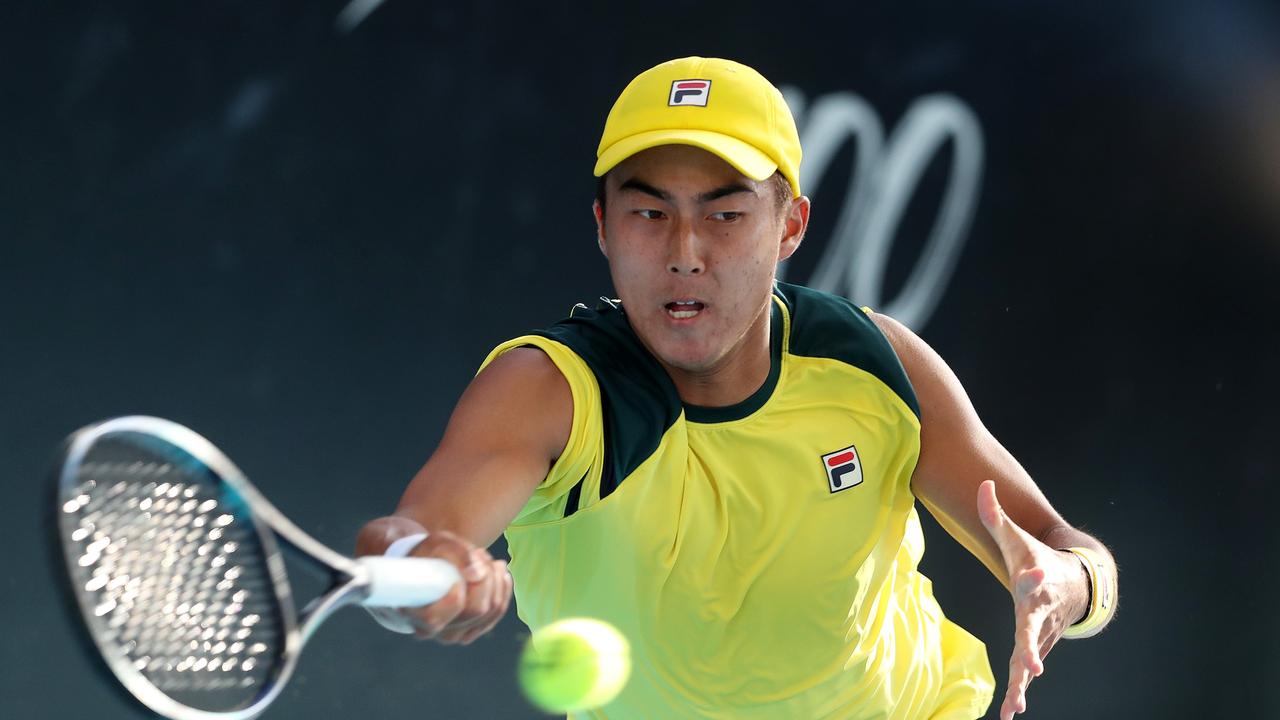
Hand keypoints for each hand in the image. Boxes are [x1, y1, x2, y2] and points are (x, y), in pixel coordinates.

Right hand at [356, 517, 512, 644]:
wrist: (421, 566)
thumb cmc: (425, 554)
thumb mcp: (436, 542)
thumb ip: (456, 552)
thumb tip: (478, 574)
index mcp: (410, 612)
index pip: (435, 619)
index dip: (453, 599)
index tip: (457, 577)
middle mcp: (429, 630)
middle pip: (475, 611)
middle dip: (485, 578)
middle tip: (478, 554)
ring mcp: (451, 634)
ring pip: (490, 611)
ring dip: (494, 580)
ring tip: (484, 559)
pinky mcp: (470, 629)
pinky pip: (496, 613)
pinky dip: (502, 589)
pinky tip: (498, 572)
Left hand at [977, 480, 1087, 719]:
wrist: (1071, 584)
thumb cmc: (1035, 559)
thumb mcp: (1015, 537)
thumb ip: (995, 513)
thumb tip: (982, 484)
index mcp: (1034, 582)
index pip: (1034, 578)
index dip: (1034, 574)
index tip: (1033, 573)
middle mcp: (1040, 612)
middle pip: (1035, 630)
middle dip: (1034, 647)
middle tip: (1033, 665)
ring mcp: (1040, 633)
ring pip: (1031, 658)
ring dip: (1023, 682)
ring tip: (1016, 704)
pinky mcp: (1036, 648)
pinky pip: (1025, 673)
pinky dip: (1018, 691)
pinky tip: (1008, 712)